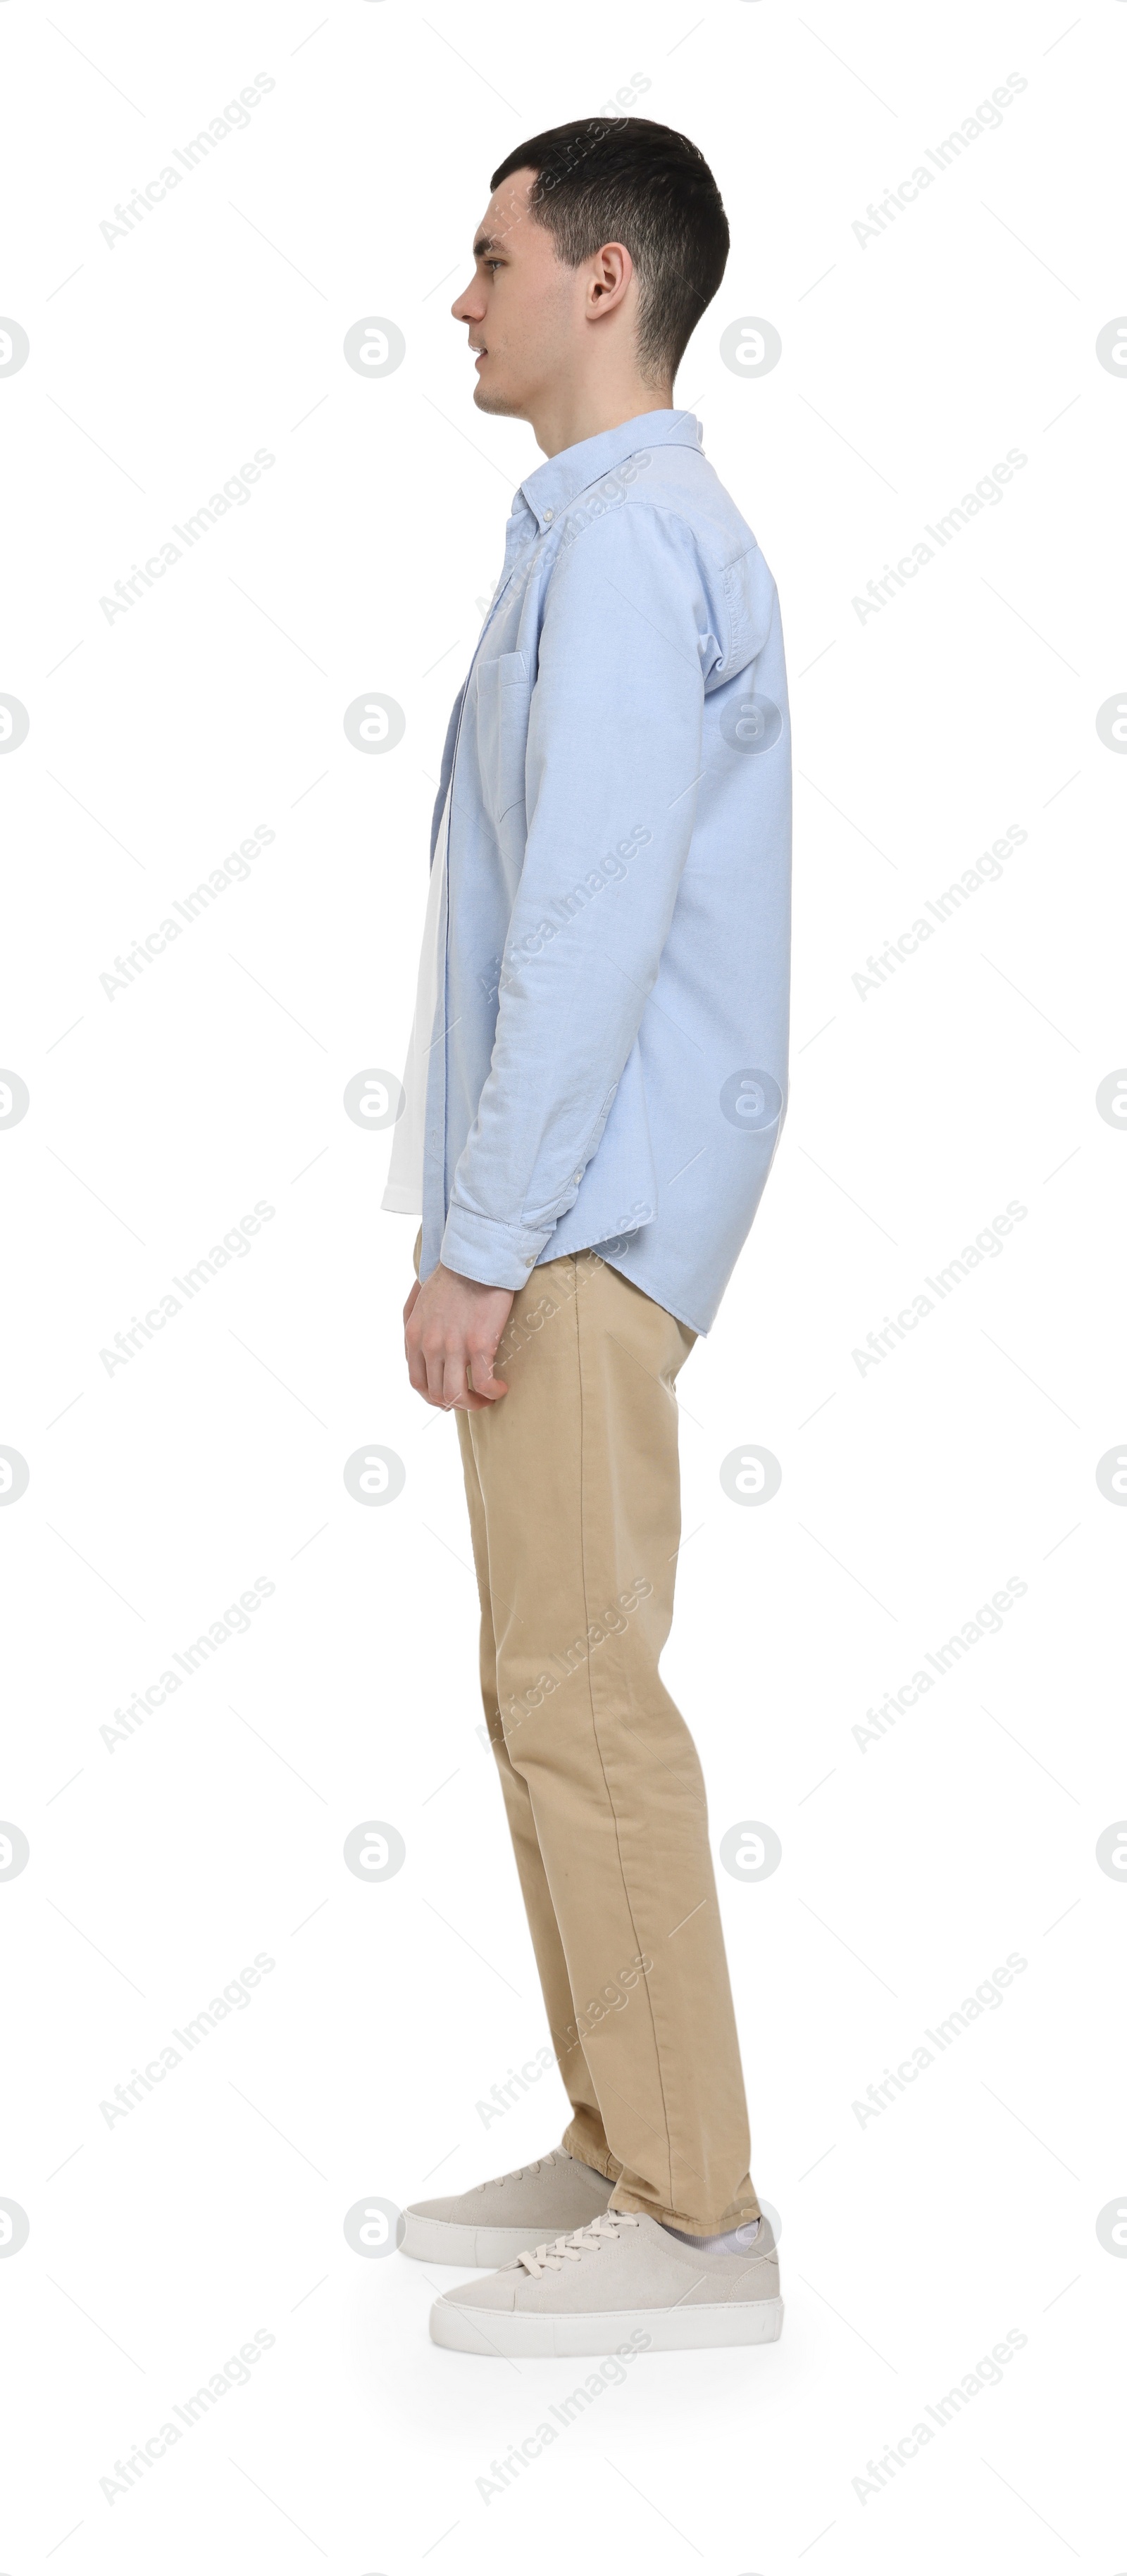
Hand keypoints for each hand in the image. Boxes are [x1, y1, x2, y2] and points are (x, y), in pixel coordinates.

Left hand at [404, 1263, 513, 1409]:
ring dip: (474, 1404)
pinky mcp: (479, 1344)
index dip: (435, 1396)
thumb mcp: (418, 1298)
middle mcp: (429, 1345)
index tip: (451, 1394)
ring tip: (488, 1398)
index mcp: (414, 1336)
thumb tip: (416, 1346)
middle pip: (437, 1394)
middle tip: (473, 1399)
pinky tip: (501, 1388)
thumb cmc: (452, 1274)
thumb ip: (412, 1323)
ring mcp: (453, 1346)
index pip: (417, 1382)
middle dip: (456, 1404)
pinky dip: (492, 1392)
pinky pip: (483, 1383)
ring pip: (457, 1395)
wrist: (476, 1257)